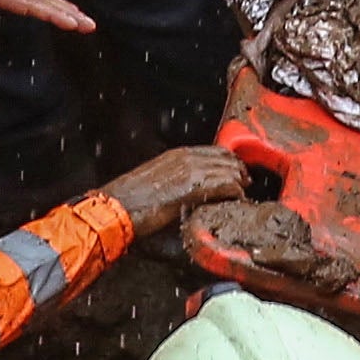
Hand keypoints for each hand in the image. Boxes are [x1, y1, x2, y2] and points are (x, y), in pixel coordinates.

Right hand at [105, 140, 277, 237]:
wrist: (115, 208)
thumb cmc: (129, 201)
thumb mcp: (155, 182)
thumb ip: (174, 183)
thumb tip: (185, 195)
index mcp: (176, 154)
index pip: (214, 151)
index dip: (229, 162)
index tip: (236, 173)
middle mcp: (185, 157)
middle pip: (226, 158)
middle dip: (238, 170)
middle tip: (244, 184)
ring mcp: (190, 171)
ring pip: (229, 170)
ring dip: (239, 183)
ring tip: (242, 195)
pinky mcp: (193, 188)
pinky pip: (226, 185)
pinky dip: (236, 194)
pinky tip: (237, 202)